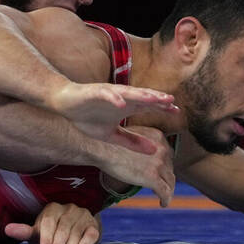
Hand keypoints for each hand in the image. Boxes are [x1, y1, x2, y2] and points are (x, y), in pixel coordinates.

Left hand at [4, 202, 100, 243]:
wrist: (76, 229)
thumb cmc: (52, 232)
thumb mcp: (38, 231)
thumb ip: (24, 231)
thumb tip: (7, 229)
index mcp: (52, 208)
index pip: (48, 221)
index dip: (46, 236)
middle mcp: (69, 208)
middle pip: (62, 226)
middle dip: (58, 243)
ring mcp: (82, 215)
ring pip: (76, 231)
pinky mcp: (93, 224)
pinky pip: (90, 234)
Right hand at [49, 82, 178, 153]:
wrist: (66, 103)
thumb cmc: (88, 117)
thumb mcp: (111, 135)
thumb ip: (132, 142)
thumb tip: (154, 151)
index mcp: (127, 106)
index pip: (149, 105)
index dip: (162, 107)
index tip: (177, 112)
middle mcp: (121, 97)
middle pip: (142, 97)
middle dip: (156, 98)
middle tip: (172, 102)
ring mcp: (109, 93)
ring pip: (127, 93)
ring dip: (140, 95)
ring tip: (152, 98)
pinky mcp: (94, 92)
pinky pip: (106, 95)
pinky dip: (114, 98)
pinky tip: (121, 103)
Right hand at [94, 125, 174, 206]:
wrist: (103, 149)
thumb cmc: (111, 143)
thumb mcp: (132, 138)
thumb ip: (142, 144)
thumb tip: (142, 156)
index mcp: (158, 137)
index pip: (168, 154)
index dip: (164, 165)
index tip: (160, 172)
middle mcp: (162, 149)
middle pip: (170, 168)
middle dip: (165, 178)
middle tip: (159, 185)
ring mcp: (158, 163)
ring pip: (170, 181)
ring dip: (168, 190)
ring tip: (163, 196)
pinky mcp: (152, 177)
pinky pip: (165, 192)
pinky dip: (166, 199)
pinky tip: (163, 203)